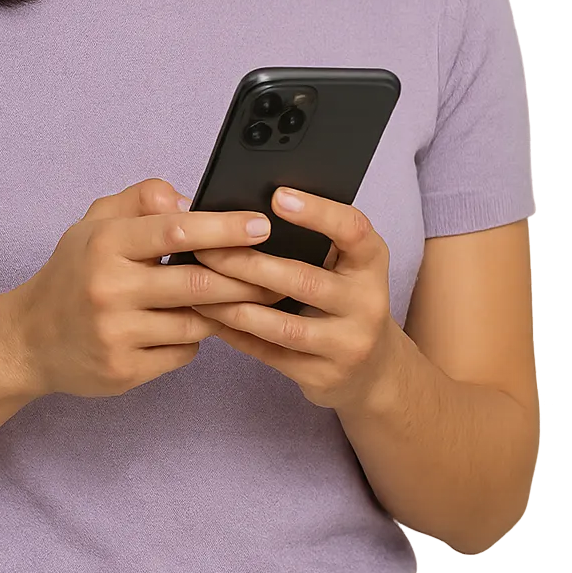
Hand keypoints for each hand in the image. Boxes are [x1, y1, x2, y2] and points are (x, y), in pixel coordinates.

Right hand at [2, 178, 282, 401]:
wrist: (27, 339)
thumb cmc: (73, 273)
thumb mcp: (95, 222)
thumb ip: (140, 199)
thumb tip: (189, 201)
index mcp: (105, 244)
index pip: (175, 231)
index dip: (224, 228)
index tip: (260, 226)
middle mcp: (109, 289)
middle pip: (198, 284)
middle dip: (245, 280)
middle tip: (278, 274)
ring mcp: (116, 334)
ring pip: (196, 324)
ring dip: (224, 313)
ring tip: (243, 300)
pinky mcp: (124, 371)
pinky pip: (182, 354)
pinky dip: (194, 341)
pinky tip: (191, 328)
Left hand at [191, 187, 399, 414]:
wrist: (375, 370)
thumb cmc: (346, 300)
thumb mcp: (347, 265)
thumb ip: (314, 240)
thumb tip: (246, 214)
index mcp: (371, 263)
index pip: (353, 230)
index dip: (317, 212)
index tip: (277, 197)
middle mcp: (367, 303)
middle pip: (302, 279)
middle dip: (246, 264)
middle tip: (205, 248)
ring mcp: (347, 344)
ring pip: (281, 324)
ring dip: (232, 304)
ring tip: (196, 287)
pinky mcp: (323, 376)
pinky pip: (270, 353)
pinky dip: (235, 334)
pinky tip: (209, 317)